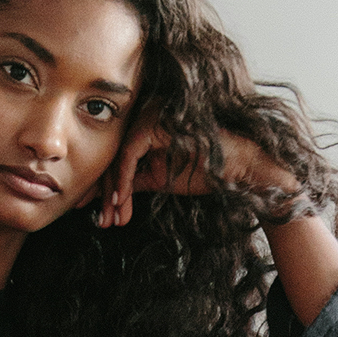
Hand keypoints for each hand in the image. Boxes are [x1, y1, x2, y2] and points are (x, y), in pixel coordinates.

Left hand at [77, 111, 295, 230]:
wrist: (238, 168)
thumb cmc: (205, 171)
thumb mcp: (160, 179)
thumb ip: (134, 181)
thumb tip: (107, 196)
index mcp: (146, 128)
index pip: (117, 158)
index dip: (106, 188)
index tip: (102, 216)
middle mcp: (144, 116)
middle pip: (113, 155)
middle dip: (104, 193)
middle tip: (100, 221)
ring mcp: (149, 115)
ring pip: (118, 156)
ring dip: (112, 191)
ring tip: (111, 217)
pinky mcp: (154, 122)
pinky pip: (130, 153)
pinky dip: (123, 178)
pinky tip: (120, 200)